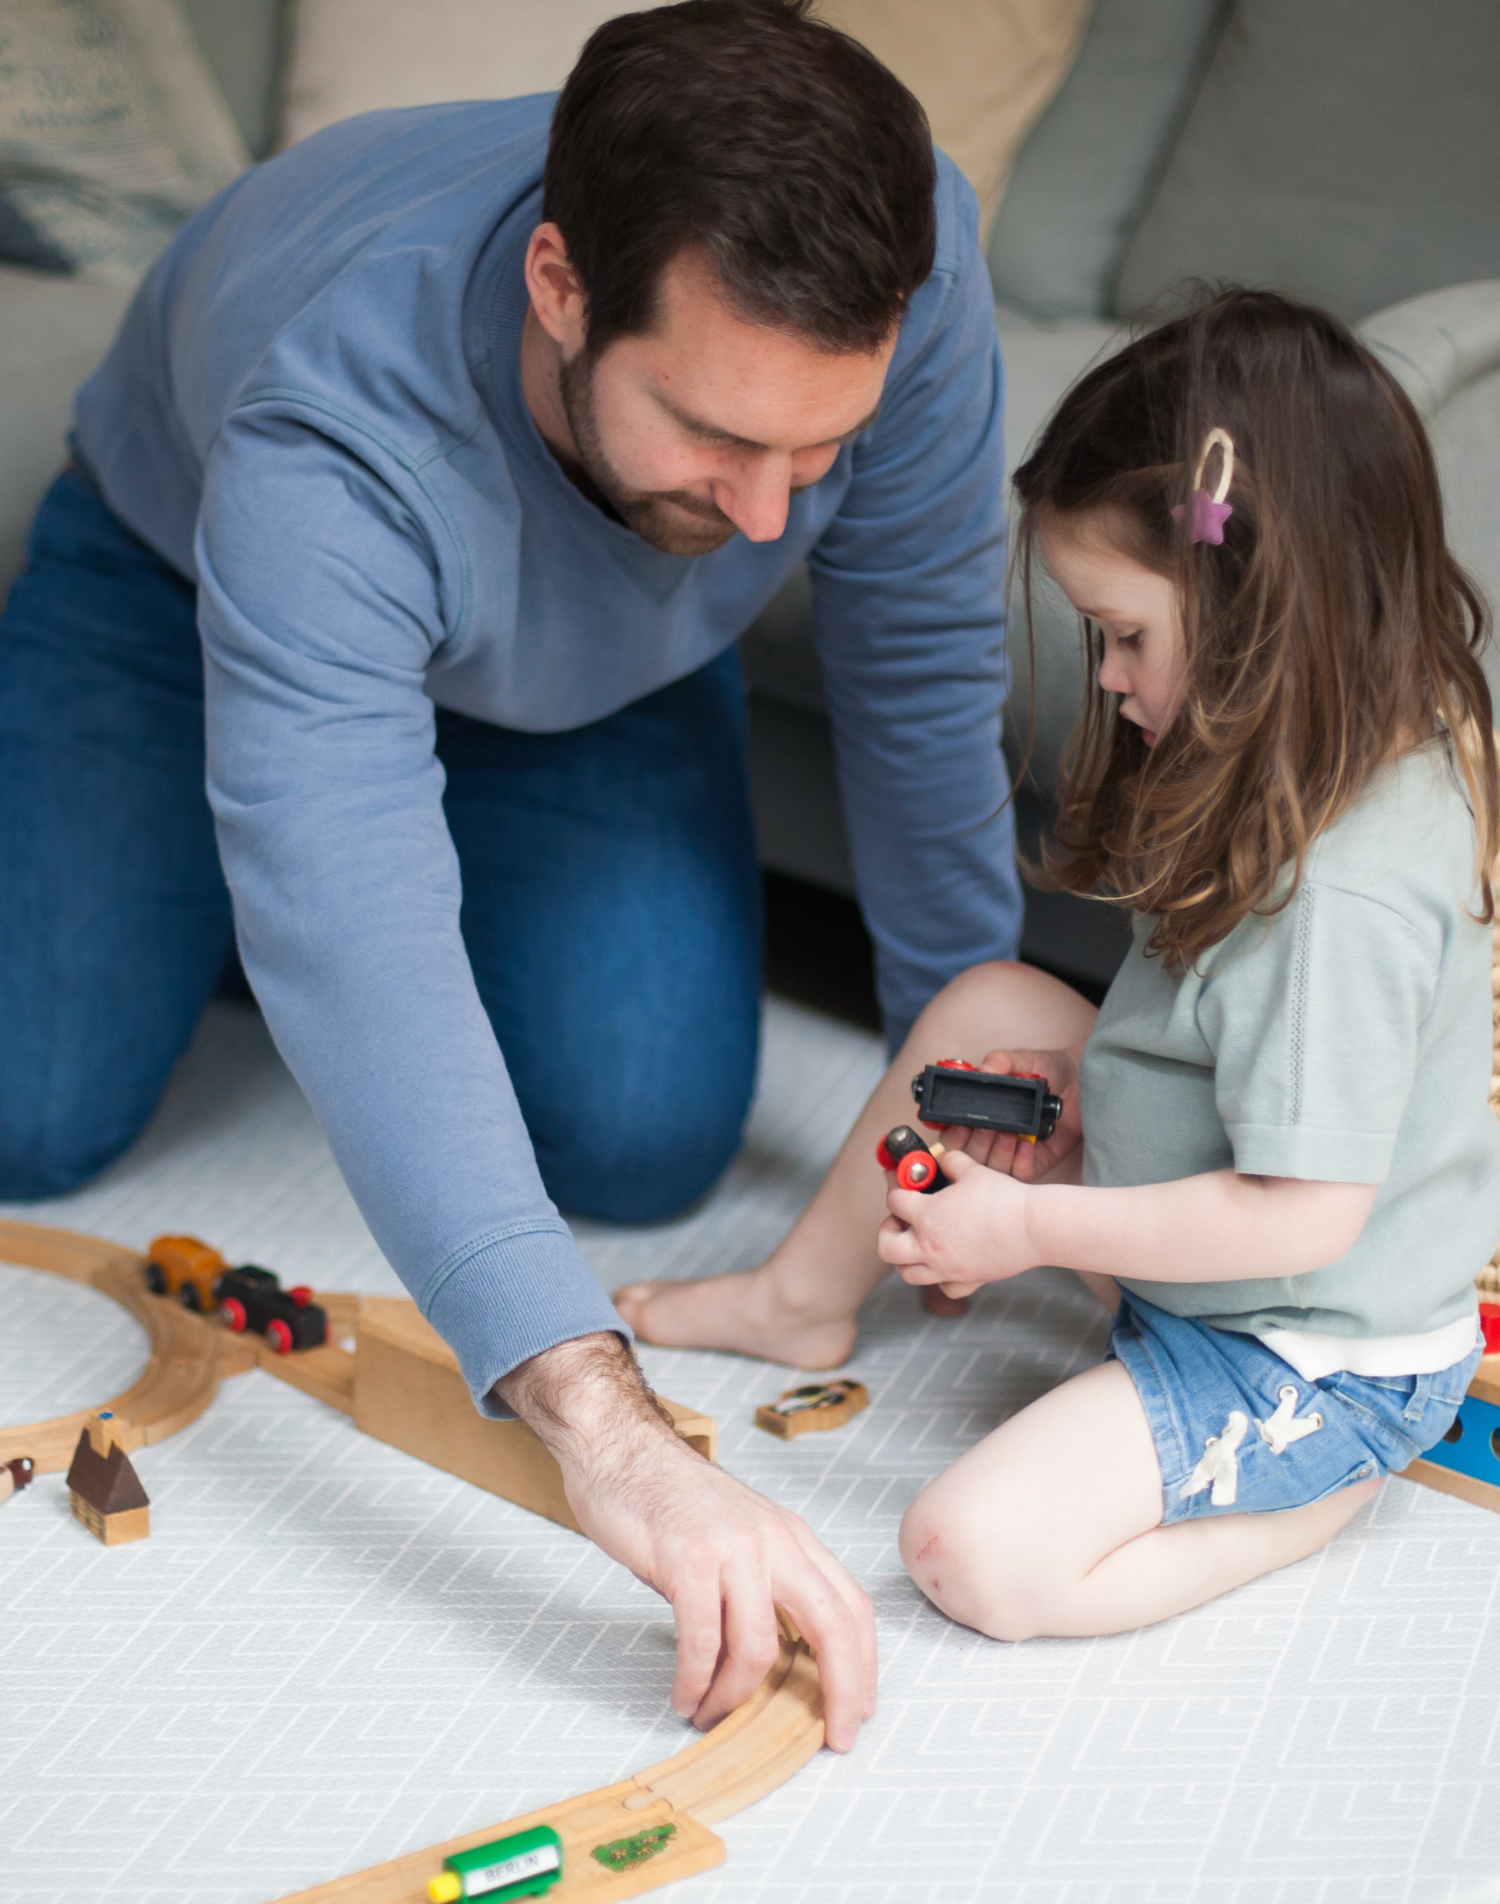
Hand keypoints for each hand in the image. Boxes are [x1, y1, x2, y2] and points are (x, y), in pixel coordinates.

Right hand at [497, 1333, 876, 1749]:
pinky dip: (695, 1681)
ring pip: (759, 1646)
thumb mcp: (738, 1536)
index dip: (864, 1664)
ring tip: (711, 1715)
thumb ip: (761, 1587)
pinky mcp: (687, 1558)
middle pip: (833, 1626)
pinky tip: (684, 1696)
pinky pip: (702, 1640)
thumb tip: (774, 1663)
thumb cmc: (671, 1499)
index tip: (859, 1709)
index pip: (851, 1604)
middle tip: (831, 1738)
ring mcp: (732, 1547)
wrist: (620, 1446)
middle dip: (841, 1691)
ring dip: (736, 1697)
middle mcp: (774, 1539)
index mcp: (792, 1536)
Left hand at [878, 1149, 1037, 1295]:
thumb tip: (941, 1156)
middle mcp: (930, 1245)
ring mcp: (946, 1268)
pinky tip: (946, 1264)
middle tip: (900, 1221)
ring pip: (907, 1274)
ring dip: (905, 1259)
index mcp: (927, 1215)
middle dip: (887, 1232)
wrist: (1033, 1226)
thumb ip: (951, 1160)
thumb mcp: (973, 1170)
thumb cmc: (1004, 1198)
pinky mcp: (967, 1280)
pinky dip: (939, 1279)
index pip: (894, 1201)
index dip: (895, 1188)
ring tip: (917, 1244)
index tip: (900, 1184)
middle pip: (886, 1248)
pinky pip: (943, 1289)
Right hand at [939, 1046, 1082, 1182]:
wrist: (1083, 1082)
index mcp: (979, 1112)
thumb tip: (983, 1069)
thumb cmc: (1049, 1070)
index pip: (951, 1131)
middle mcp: (991, 1134)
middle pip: (966, 1154)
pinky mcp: (1034, 1162)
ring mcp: (1011, 1151)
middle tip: (989, 1127)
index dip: (950, 1131)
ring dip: (997, 1152)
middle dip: (975, 1142)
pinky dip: (1020, 1162)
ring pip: (990, 1167)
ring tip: (1011, 1133)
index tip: (958, 1124)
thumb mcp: (1024, 1059)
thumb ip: (1002, 1060)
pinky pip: (1019, 1174)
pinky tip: (1028, 1144)